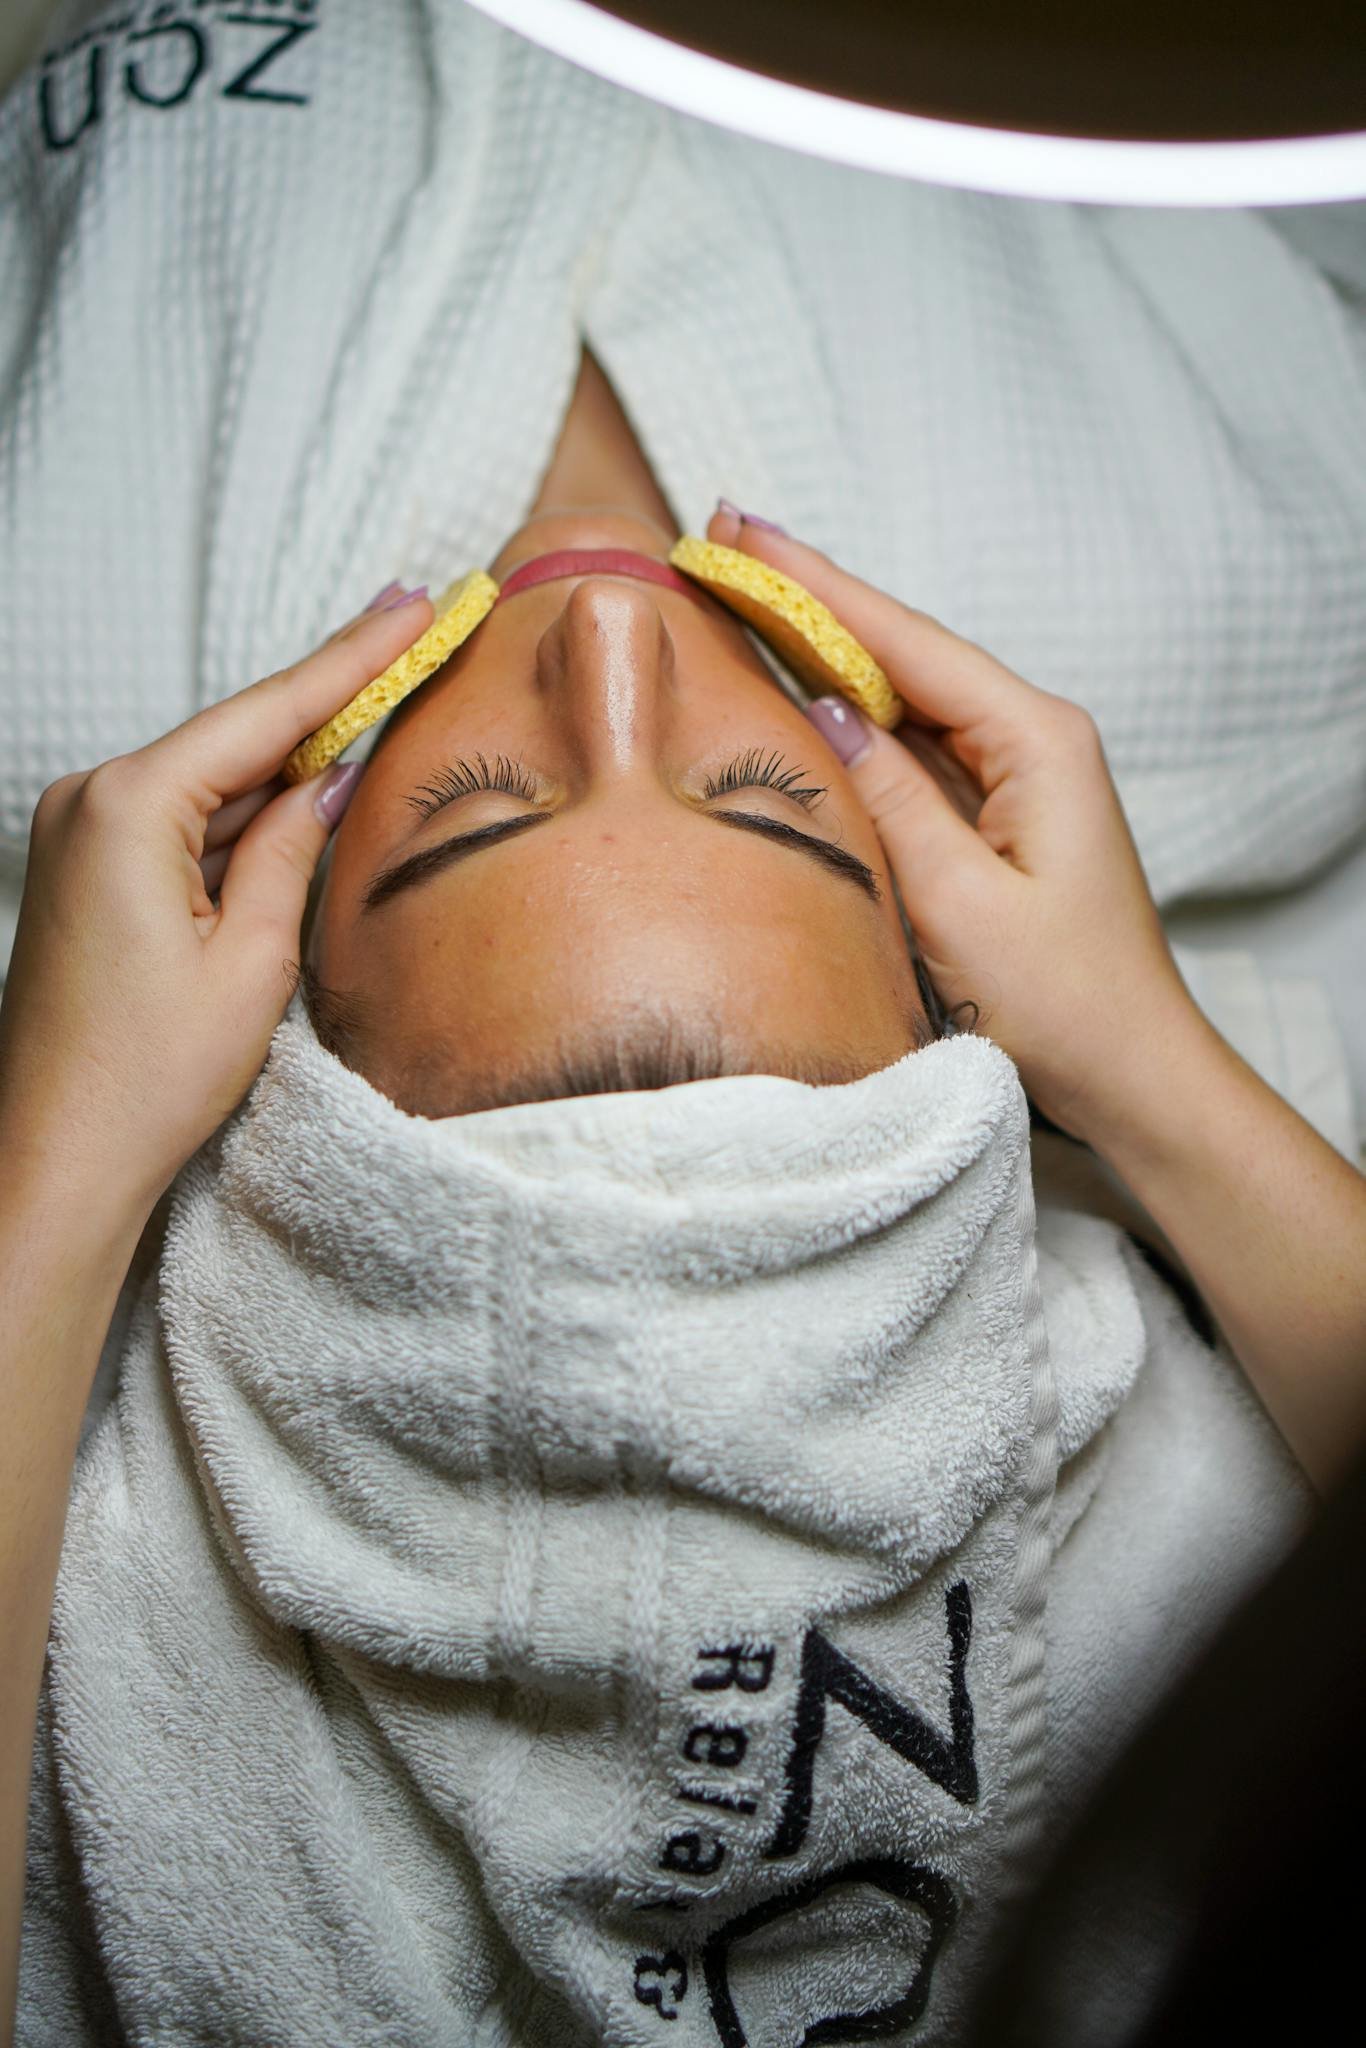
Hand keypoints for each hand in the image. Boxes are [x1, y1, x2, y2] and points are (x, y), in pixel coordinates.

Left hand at [0, 590, 432, 1221]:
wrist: (56, 1159)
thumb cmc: (145, 1078)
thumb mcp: (253, 961)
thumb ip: (291, 850)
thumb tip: (327, 779)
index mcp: (129, 808)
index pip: (266, 714)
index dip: (353, 659)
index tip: (412, 603)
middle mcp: (90, 802)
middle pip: (237, 737)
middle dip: (330, 698)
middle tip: (412, 631)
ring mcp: (79, 835)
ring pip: (213, 781)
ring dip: (292, 761)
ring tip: (382, 709)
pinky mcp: (85, 873)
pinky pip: (183, 822)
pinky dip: (246, 814)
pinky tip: (308, 792)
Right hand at [707, 507, 1193, 1141]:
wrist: (1132, 1077)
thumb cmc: (1061, 1002)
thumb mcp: (956, 904)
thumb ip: (888, 798)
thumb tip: (824, 709)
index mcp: (1036, 740)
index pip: (905, 643)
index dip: (816, 586)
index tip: (742, 534)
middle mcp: (1032, 740)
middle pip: (903, 653)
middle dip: (812, 599)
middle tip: (725, 540)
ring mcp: (1016, 777)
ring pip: (904, 698)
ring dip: (826, 651)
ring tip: (746, 596)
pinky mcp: (998, 818)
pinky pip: (913, 750)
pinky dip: (853, 717)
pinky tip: (802, 692)